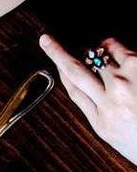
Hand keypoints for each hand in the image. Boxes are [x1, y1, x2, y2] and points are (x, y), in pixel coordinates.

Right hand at [40, 34, 136, 165]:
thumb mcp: (113, 130)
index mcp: (101, 120)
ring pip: (97, 56)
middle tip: (48, 40)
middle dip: (59, 53)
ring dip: (96, 50)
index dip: (59, 71)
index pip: (73, 90)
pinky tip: (116, 52)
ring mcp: (124, 81)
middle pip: (76, 71)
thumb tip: (78, 81)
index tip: (50, 57)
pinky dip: (113, 47)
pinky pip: (119, 48)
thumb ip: (95, 107)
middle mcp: (109, 100)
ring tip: (101, 53)